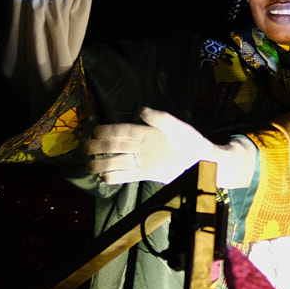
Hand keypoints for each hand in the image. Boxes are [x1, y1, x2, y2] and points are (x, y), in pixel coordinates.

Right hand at [87, 110, 258, 188]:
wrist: (204, 162)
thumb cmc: (192, 141)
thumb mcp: (177, 127)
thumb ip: (160, 119)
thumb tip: (141, 110)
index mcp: (147, 132)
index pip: (124, 131)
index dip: (109, 131)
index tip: (94, 131)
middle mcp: (142, 145)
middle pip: (117, 145)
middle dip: (101, 146)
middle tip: (85, 148)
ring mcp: (143, 160)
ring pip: (119, 160)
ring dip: (104, 162)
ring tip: (89, 165)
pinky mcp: (147, 174)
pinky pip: (129, 175)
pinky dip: (117, 177)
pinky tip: (104, 178)